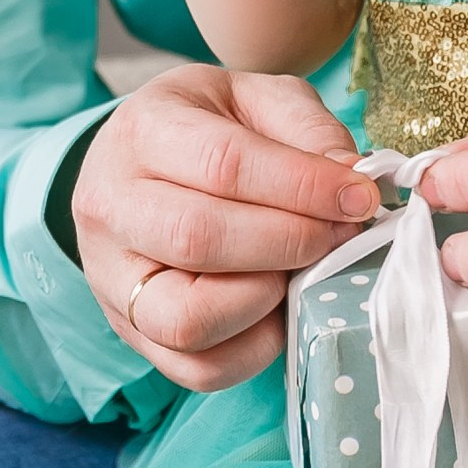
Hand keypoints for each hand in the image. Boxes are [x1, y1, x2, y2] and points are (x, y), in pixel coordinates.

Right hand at [73, 65, 377, 390]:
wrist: (141, 165)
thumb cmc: (207, 129)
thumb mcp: (257, 100)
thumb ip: (308, 132)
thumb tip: (353, 183)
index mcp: (141, 131)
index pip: (223, 164)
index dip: (303, 186)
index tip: (359, 197)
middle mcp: (108, 206)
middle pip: (198, 239)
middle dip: (291, 242)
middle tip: (341, 235)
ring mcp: (110, 278)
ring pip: (186, 319)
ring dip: (266, 302)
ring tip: (299, 272)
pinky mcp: (130, 332)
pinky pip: (197, 367)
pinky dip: (255, 349)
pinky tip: (278, 307)